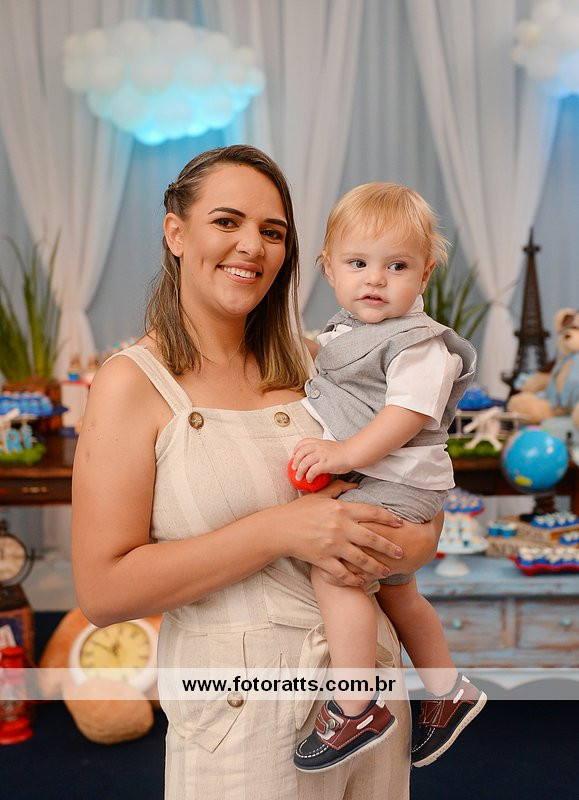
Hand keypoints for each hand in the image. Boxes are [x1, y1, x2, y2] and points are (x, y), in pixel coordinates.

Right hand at [276, 479, 404, 586]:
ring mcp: (332, 545)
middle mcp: (339, 527)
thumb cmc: (299, 511)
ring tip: (387, 571)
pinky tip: (363, 581)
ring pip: (361, 559)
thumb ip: (338, 488)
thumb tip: (356, 484)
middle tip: (401, 552)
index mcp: (341, 509)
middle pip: (371, 538)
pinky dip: (354, 579)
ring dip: (376, 567)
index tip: (401, 523)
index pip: (371, 512)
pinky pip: (343, 573)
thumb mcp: (318, 495)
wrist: (279, 529)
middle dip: (389, 546)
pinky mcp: (323, 560)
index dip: (389, 518)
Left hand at [291, 438, 352, 481]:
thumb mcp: (329, 447)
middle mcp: (318, 447)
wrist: (352, 453)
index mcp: (319, 442)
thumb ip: (321, 450)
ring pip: (304, 463)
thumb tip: (316, 459)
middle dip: (295, 461)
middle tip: (294, 468)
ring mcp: (321, 455)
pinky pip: (312, 471)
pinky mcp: (324, 464)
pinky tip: (309, 480)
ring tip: (299, 477)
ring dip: (300, 471)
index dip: (297, 448)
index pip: (304, 442)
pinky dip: (309, 476)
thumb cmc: (343, 452)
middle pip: (300, 453)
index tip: (294, 454)